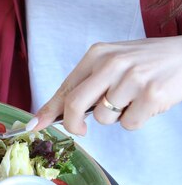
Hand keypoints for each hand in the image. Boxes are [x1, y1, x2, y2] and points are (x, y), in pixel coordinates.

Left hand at [27, 37, 181, 134]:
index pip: (66, 87)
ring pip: (104, 118)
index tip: (33, 126)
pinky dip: (136, 120)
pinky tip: (147, 103)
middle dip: (72, 124)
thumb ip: (88, 83)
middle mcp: (112, 63)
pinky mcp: (151, 95)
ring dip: (116, 117)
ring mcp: (132, 79)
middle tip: (81, 130)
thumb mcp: (114, 62)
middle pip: (75, 104)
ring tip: (133, 99)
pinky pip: (129, 124)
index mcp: (98, 54)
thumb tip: (59, 112)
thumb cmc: (147, 62)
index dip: (47, 110)